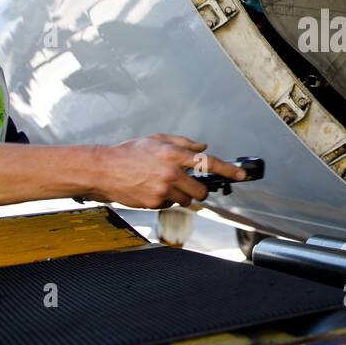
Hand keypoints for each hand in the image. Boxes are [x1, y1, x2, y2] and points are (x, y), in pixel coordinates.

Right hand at [91, 134, 247, 208]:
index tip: (241, 175)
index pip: (208, 162)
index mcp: (172, 154)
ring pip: (186, 200)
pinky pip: (170, 204)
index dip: (228, 170)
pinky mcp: (154, 203)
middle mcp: (170, 173)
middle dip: (200, 190)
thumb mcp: (157, 139)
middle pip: (201, 190)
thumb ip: (183, 143)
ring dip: (182, 194)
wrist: (104, 170)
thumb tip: (203, 147)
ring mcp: (162, 190)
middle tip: (191, 184)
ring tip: (164, 183)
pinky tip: (153, 189)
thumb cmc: (129, 153)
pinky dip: (166, 199)